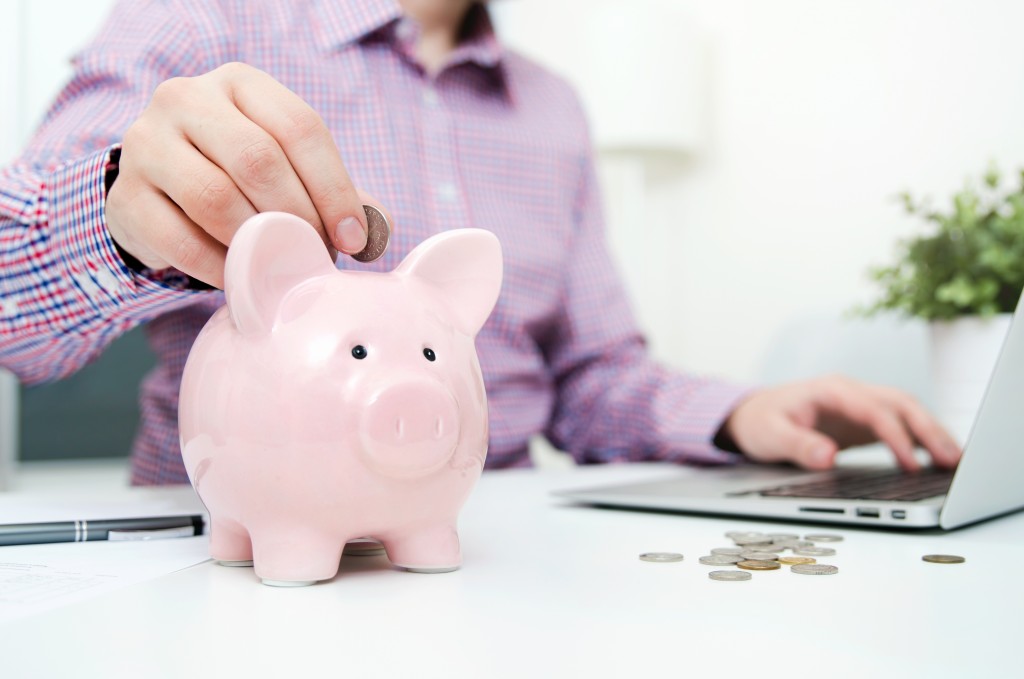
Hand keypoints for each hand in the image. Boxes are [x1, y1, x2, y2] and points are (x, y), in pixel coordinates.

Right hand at [106, 62, 383, 287]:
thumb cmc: (237, 178)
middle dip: (298, 218)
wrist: (156, 194)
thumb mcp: (285, 169)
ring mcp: (146, 144)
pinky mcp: (125, 197)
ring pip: (216, 199)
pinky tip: (240, 280)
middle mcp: (187, 99)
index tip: (354, 239)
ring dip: (259, 245)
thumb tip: (377, 230)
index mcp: (240, 84)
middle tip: (315, 258)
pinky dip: (220, 269)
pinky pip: (181, 240)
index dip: (334, 188)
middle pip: (258, 159)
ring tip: (280, 268)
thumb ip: (332, 192)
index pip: (299, 127)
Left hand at [718, 375, 961, 470]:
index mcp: (831, 390)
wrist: (751, 415)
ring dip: (932, 433)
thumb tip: (826, 457)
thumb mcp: (770, 435)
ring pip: (906, 412)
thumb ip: (797, 445)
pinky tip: (939, 459)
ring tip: (956, 462)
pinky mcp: (863, 422)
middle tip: (952, 460)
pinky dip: (921, 439)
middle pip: (900, 405)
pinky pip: (900, 426)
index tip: (910, 466)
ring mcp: (859, 406)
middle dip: (928, 430)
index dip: (895, 437)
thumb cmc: (760, 422)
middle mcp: (851, 393)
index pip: (874, 410)